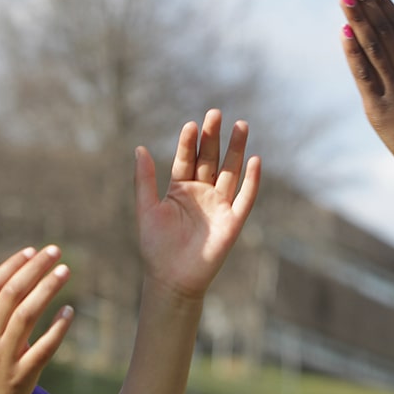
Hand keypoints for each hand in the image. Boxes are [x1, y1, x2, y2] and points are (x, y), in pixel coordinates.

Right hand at [0, 247, 72, 393]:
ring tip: (65, 271)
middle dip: (33, 269)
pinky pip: (42, 348)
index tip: (32, 250)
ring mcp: (3, 357)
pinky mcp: (21, 377)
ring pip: (26, 316)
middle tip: (55, 251)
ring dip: (46, 290)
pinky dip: (56, 328)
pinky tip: (69, 310)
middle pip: (10, 295)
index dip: (13, 266)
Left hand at [135, 109, 260, 299]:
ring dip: (236, 150)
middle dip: (213, 137)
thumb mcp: (146, 209)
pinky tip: (255, 161)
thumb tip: (138, 148)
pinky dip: (252, 180)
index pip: (186, 159)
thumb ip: (144, 180)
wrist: (171, 280)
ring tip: (241, 125)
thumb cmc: (156, 247)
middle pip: (210, 159)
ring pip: (230, 172)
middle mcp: (202, 193)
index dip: (189, 142)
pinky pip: (245, 198)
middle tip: (216, 113)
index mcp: (180, 189)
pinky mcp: (233, 221)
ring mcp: (219, 206)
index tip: (191, 124)